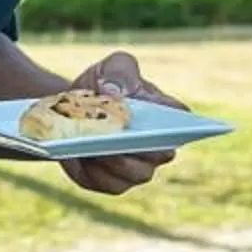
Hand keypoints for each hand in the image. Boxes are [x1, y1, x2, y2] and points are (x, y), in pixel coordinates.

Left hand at [57, 52, 183, 196]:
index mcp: (166, 114)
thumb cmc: (102, 85)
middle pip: (161, 154)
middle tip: (131, 139)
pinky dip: (98, 173)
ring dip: (119, 162)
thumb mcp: (111, 67)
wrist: (70, 110)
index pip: (181, 120)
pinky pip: (110, 184)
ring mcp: (137, 167)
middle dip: (146, 148)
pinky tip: (87, 159)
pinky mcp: (112, 182)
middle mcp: (157, 146)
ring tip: (103, 149)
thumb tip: (116, 92)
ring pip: (137, 173)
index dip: (178, 124)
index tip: (169, 124)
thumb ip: (120, 71)